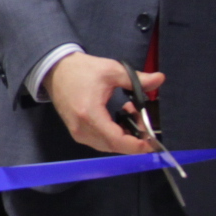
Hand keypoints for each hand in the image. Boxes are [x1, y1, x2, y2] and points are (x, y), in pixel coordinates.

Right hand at [43, 53, 160, 154]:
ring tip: (130, 113)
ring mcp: (78, 133)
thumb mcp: (112, 70)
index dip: (137, 145)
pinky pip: (100, 142)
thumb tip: (160, 79)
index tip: (152, 141)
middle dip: (134, 137)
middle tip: (141, 116)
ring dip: (125, 136)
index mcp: (90, 115)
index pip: (117, 140)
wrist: (55, 70)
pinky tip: (119, 119)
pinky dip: (114, 135)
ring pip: (108, 146)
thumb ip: (137, 79)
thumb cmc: (82, 70)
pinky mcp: (77, 133)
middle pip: (115, 146)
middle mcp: (82, 129)